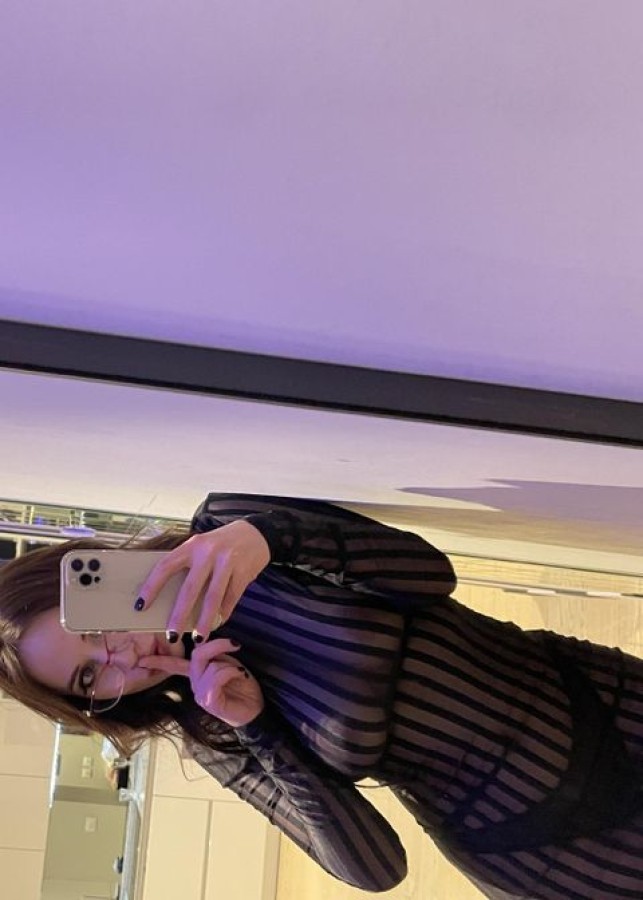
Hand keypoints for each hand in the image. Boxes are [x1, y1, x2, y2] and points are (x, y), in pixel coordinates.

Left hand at [138, 519, 269, 638]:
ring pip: (213, 597)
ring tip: (198, 638)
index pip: (166, 566)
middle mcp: (208, 553)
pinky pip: (231, 598)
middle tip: (171, 636)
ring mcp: (227, 562)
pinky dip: (224, 613)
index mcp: (192, 545)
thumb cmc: (220, 544)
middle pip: (190, 589)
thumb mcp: (201, 547)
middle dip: (179, 615)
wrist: (255, 532)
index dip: (152, 587)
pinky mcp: (244, 572)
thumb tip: (171, 600)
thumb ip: (188, 566)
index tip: (141, 606)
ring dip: (204, 621)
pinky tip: (217, 623)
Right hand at [140, 638, 264, 726]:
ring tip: (238, 673)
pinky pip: (216, 677)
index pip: (174, 666)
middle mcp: (195, 685)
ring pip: (209, 666)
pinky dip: (231, 672)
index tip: (141, 659)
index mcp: (196, 675)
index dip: (159, 661)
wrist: (256, 708)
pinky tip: (240, 677)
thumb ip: (213, 655)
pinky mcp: (209, 702)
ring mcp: (200, 695)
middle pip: (196, 656)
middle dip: (216, 645)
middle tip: (234, 645)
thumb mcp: (228, 663)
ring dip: (229, 665)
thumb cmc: (242, 684)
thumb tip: (204, 644)